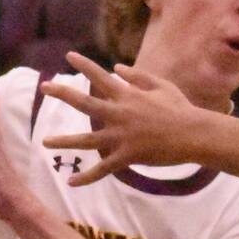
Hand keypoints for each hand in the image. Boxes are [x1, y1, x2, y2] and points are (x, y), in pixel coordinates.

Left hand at [41, 52, 216, 187]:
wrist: (194, 134)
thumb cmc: (180, 109)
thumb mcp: (161, 85)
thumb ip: (138, 76)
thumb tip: (117, 68)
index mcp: (127, 95)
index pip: (100, 76)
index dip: (83, 65)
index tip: (68, 56)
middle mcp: (119, 114)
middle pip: (84, 102)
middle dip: (62, 93)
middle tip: (45, 87)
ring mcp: (121, 136)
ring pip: (86, 140)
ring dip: (64, 141)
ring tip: (45, 142)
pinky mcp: (126, 156)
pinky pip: (102, 169)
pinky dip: (86, 177)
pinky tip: (71, 182)